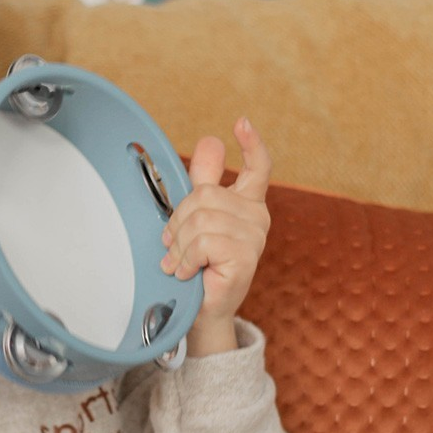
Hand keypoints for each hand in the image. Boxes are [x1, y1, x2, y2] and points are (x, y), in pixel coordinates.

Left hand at [161, 117, 271, 355]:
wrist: (202, 311)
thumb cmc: (199, 266)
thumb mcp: (197, 219)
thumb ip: (203, 182)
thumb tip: (211, 141)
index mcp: (247, 203)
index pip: (258, 167)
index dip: (251, 143)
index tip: (240, 122)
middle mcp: (257, 216)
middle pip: (204, 196)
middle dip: (179, 220)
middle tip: (174, 246)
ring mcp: (254, 237)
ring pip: (200, 220)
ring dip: (181, 245)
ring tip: (181, 263)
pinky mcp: (246, 256)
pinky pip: (204, 243)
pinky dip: (187, 259)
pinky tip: (189, 272)